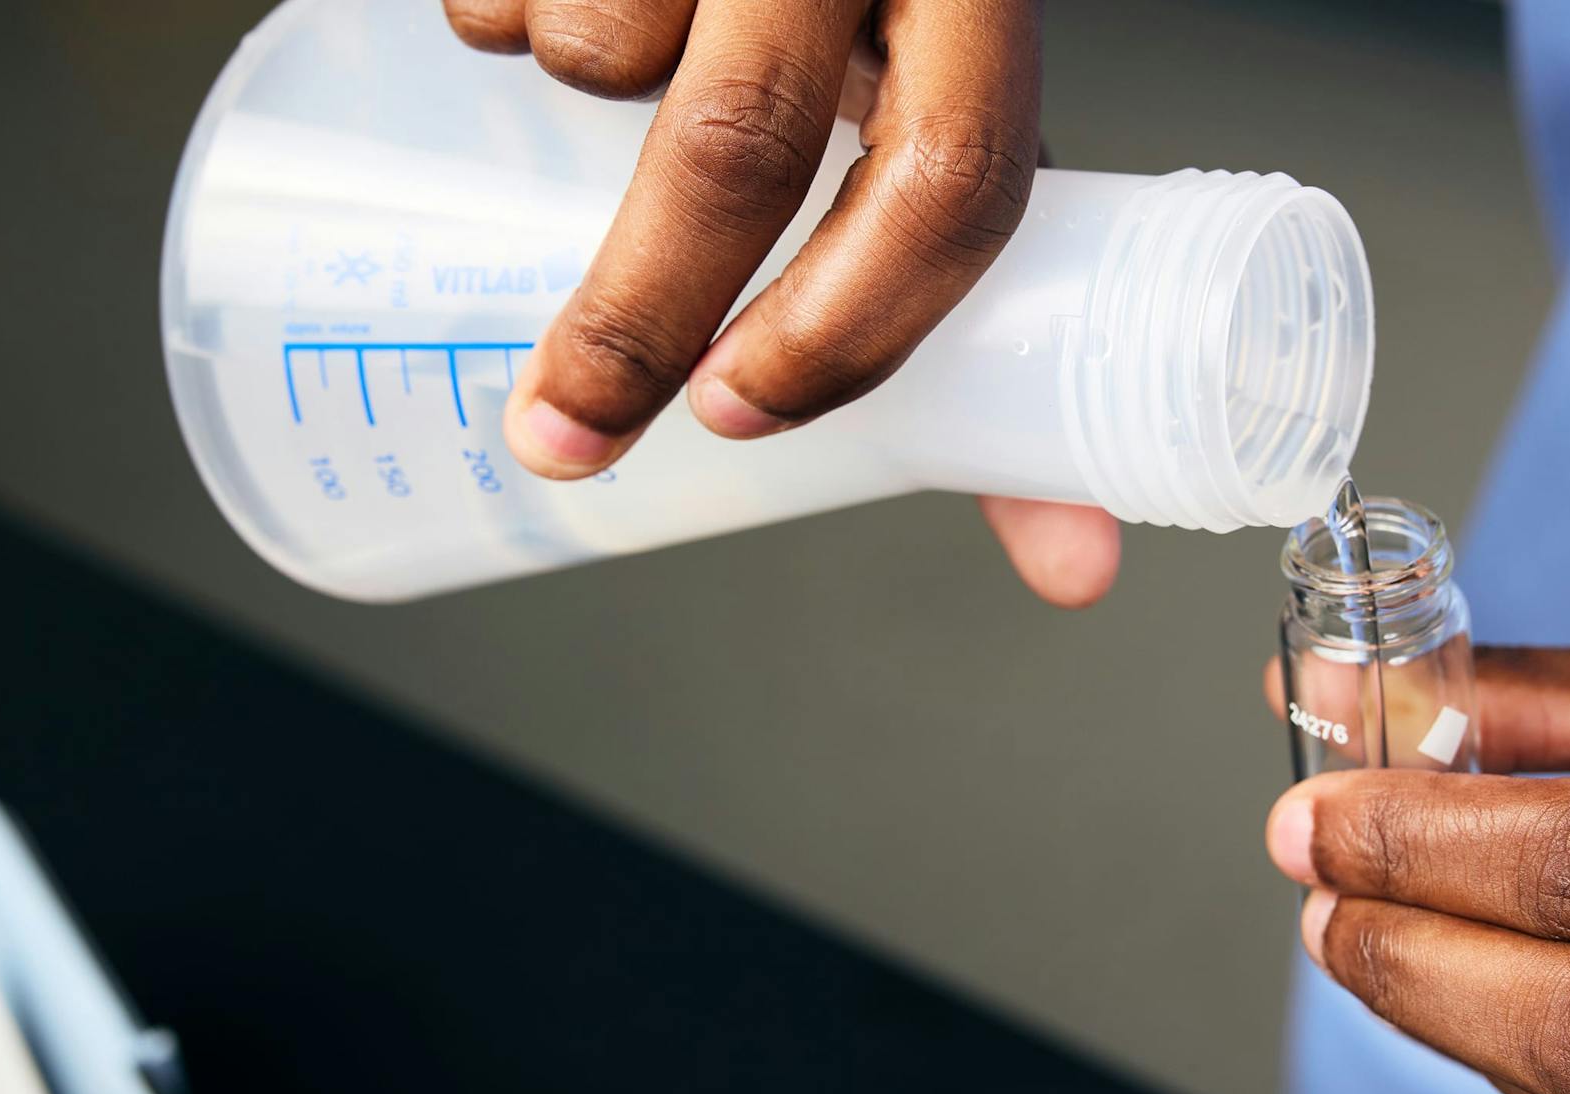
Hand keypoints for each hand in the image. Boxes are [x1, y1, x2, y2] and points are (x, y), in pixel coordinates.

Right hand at [440, 1, 1117, 606]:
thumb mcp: (949, 107)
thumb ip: (986, 309)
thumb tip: (1071, 563)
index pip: (952, 176)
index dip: (852, 324)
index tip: (741, 415)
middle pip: (742, 146)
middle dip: (640, 313)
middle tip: (568, 430)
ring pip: (599, 47)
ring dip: (581, 100)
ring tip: (618, 75)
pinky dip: (498, 21)